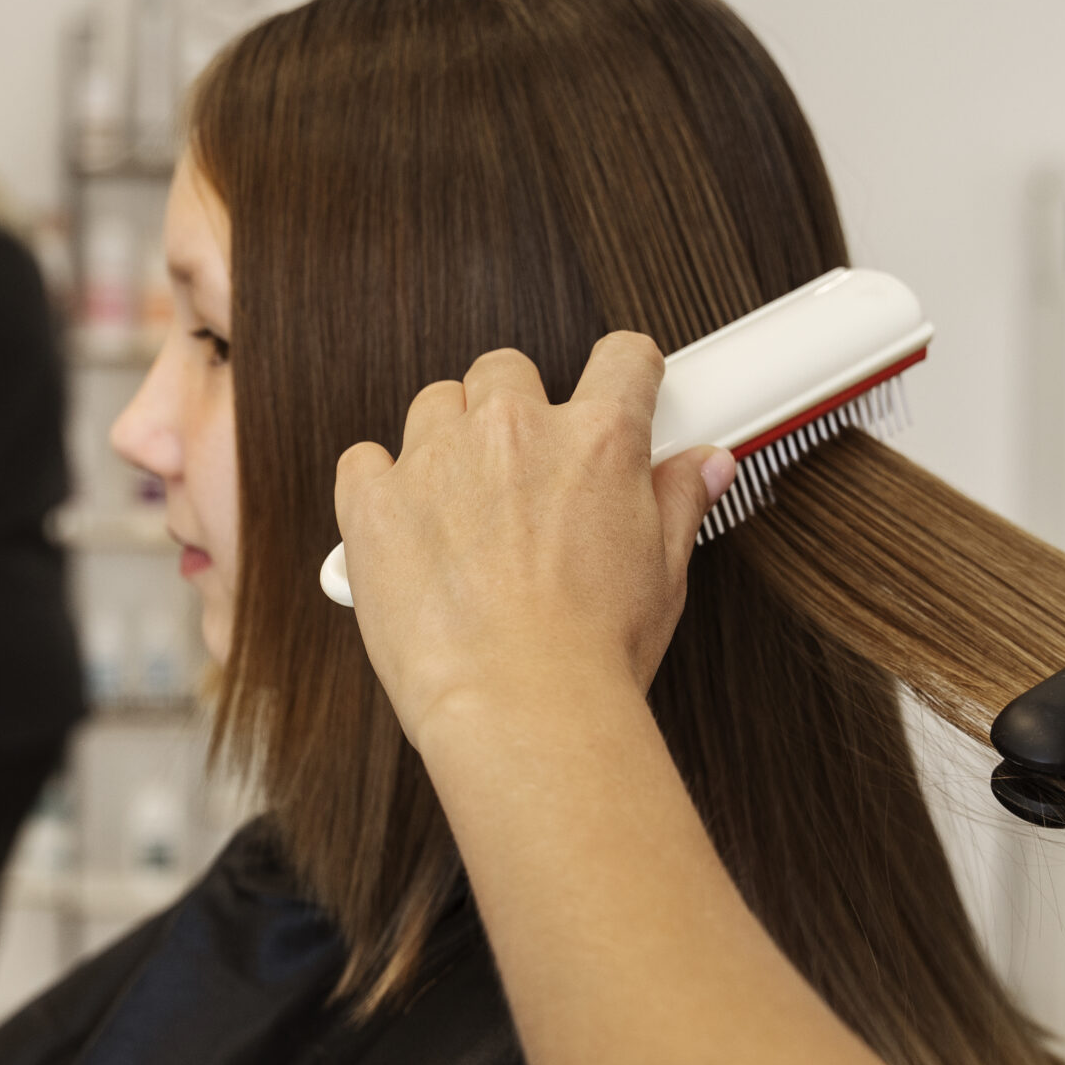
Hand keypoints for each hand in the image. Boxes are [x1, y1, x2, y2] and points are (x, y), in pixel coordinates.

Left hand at [332, 333, 735, 746]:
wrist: (519, 705)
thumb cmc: (593, 654)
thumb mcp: (663, 574)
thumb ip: (677, 503)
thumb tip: (701, 466)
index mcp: (596, 441)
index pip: (620, 359)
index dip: (623, 374)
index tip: (616, 391)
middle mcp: (514, 432)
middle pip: (506, 373)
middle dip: (516, 413)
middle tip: (523, 479)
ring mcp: (437, 460)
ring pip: (434, 406)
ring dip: (446, 443)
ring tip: (461, 514)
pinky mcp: (375, 501)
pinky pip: (363, 459)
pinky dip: (378, 485)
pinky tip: (404, 529)